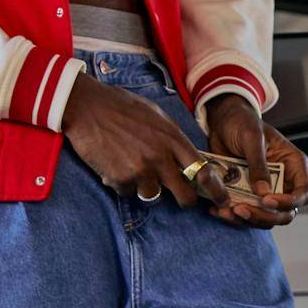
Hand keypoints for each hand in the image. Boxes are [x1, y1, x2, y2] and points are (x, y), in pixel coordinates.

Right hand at [61, 72, 234, 210]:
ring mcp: (141, 170)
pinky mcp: (120, 179)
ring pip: (153, 196)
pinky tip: (113, 164)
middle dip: (184, 200)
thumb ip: (172, 138)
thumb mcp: (156, 115)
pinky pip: (128, 192)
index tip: (221, 198)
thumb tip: (185, 157)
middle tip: (180, 198)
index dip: (215, 188)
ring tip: (131, 167)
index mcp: (173, 139)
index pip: (203, 170)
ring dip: (145, 187)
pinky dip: (122, 184)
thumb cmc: (121, 106)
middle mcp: (161, 157)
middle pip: (184, 195)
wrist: (87, 107)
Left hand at [202, 94, 307, 227]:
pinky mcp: (247, 194)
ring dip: (247, 219)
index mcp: (293, 165)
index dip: (289, 202)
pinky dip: (232, 216)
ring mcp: (265, 191)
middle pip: (285, 213)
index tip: (267, 200)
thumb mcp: (252, 138)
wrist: (222, 121)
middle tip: (242, 209)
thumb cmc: (243, 122)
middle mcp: (283, 181)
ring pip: (265, 217)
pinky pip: (245, 213)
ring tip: (226, 211)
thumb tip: (263, 193)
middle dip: (265, 216)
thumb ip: (259, 164)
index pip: (303, 193)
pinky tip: (217, 211)